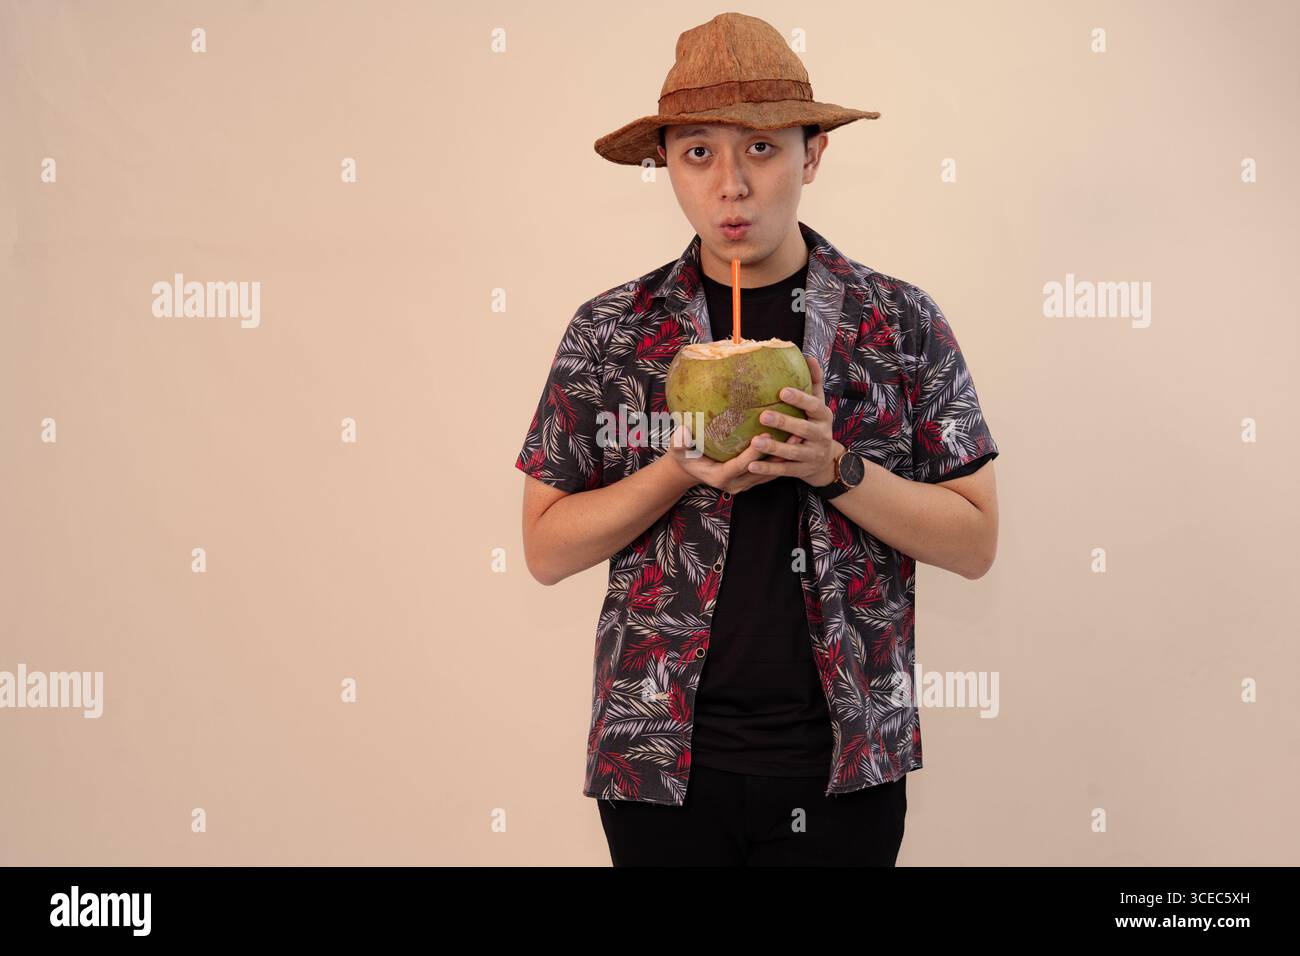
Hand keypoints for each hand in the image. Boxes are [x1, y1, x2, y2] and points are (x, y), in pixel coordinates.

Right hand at [667, 414, 795, 494]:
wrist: (690, 470)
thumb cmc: (684, 457)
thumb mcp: (678, 451)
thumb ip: (679, 443)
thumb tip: (681, 431)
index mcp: (719, 477)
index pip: (740, 466)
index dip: (753, 454)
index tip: (765, 437)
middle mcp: (736, 484)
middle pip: (761, 470)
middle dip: (778, 454)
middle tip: (794, 435)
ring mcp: (746, 484)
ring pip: (770, 472)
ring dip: (786, 456)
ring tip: (801, 436)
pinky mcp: (752, 480)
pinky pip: (771, 470)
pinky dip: (783, 457)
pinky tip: (794, 440)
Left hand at [743, 354, 842, 486]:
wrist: (826, 462)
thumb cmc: (815, 425)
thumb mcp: (818, 405)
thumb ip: (813, 382)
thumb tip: (808, 356)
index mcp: (823, 417)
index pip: (814, 405)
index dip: (800, 399)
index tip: (783, 391)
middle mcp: (820, 436)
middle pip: (803, 430)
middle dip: (785, 423)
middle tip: (763, 415)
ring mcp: (811, 455)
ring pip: (793, 453)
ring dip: (774, 448)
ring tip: (755, 442)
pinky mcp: (801, 471)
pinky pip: (783, 470)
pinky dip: (768, 469)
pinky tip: (751, 466)